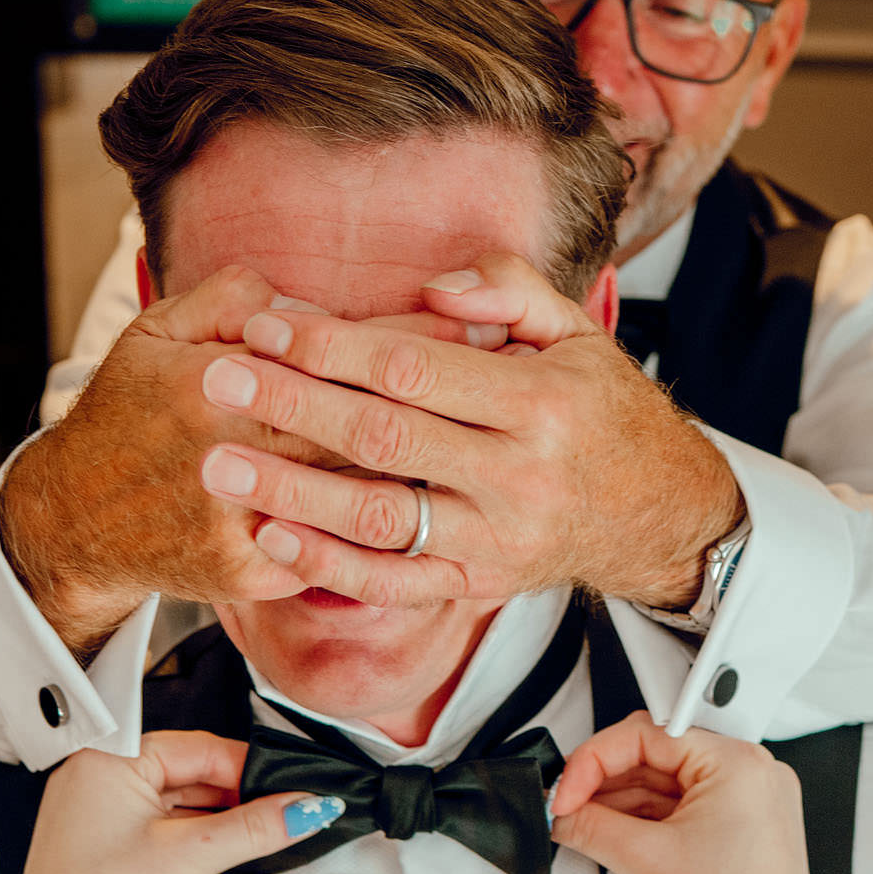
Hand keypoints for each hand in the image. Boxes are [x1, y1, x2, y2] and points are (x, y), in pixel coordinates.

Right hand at [0, 266, 496, 652]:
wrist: (76, 521)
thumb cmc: (125, 413)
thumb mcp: (158, 331)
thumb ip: (231, 298)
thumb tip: (311, 300)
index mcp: (210, 386)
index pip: (335, 360)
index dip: (409, 342)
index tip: (471, 325)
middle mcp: (226, 457)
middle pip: (361, 428)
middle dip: (436, 404)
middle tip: (502, 381)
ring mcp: (239, 523)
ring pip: (358, 495)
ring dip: (426, 469)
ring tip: (486, 441)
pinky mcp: (249, 573)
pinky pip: (335, 551)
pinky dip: (387, 529)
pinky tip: (438, 502)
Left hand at [3, 732, 340, 873]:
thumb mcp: (190, 857)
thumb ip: (254, 828)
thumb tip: (303, 807)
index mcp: (104, 762)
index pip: (193, 746)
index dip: (245, 766)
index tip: (288, 786)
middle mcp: (95, 785)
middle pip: (186, 773)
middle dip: (236, 795)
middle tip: (283, 812)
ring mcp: (99, 823)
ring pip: (177, 806)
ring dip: (219, 822)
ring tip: (261, 837)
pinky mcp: (108, 858)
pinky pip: (163, 835)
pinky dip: (196, 843)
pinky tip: (223, 857)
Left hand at [194, 254, 741, 609]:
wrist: (656, 513)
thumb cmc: (600, 409)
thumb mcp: (576, 332)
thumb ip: (509, 290)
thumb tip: (433, 288)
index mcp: (539, 404)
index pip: (413, 370)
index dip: (332, 347)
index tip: (267, 328)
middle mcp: (517, 478)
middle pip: (383, 441)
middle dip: (292, 409)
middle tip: (216, 383)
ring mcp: (495, 541)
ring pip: (378, 520)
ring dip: (291, 494)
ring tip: (219, 468)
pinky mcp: (478, 585)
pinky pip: (393, 582)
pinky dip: (328, 566)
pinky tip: (271, 538)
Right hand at [548, 711, 826, 873]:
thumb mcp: (644, 861)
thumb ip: (591, 824)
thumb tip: (562, 810)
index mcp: (740, 767)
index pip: (648, 735)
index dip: (594, 760)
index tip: (565, 790)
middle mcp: (751, 781)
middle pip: (655, 760)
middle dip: (603, 787)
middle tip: (566, 810)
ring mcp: (748, 813)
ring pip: (664, 791)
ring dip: (619, 812)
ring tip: (583, 835)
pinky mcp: (739, 841)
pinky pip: (680, 818)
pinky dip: (643, 832)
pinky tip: (613, 851)